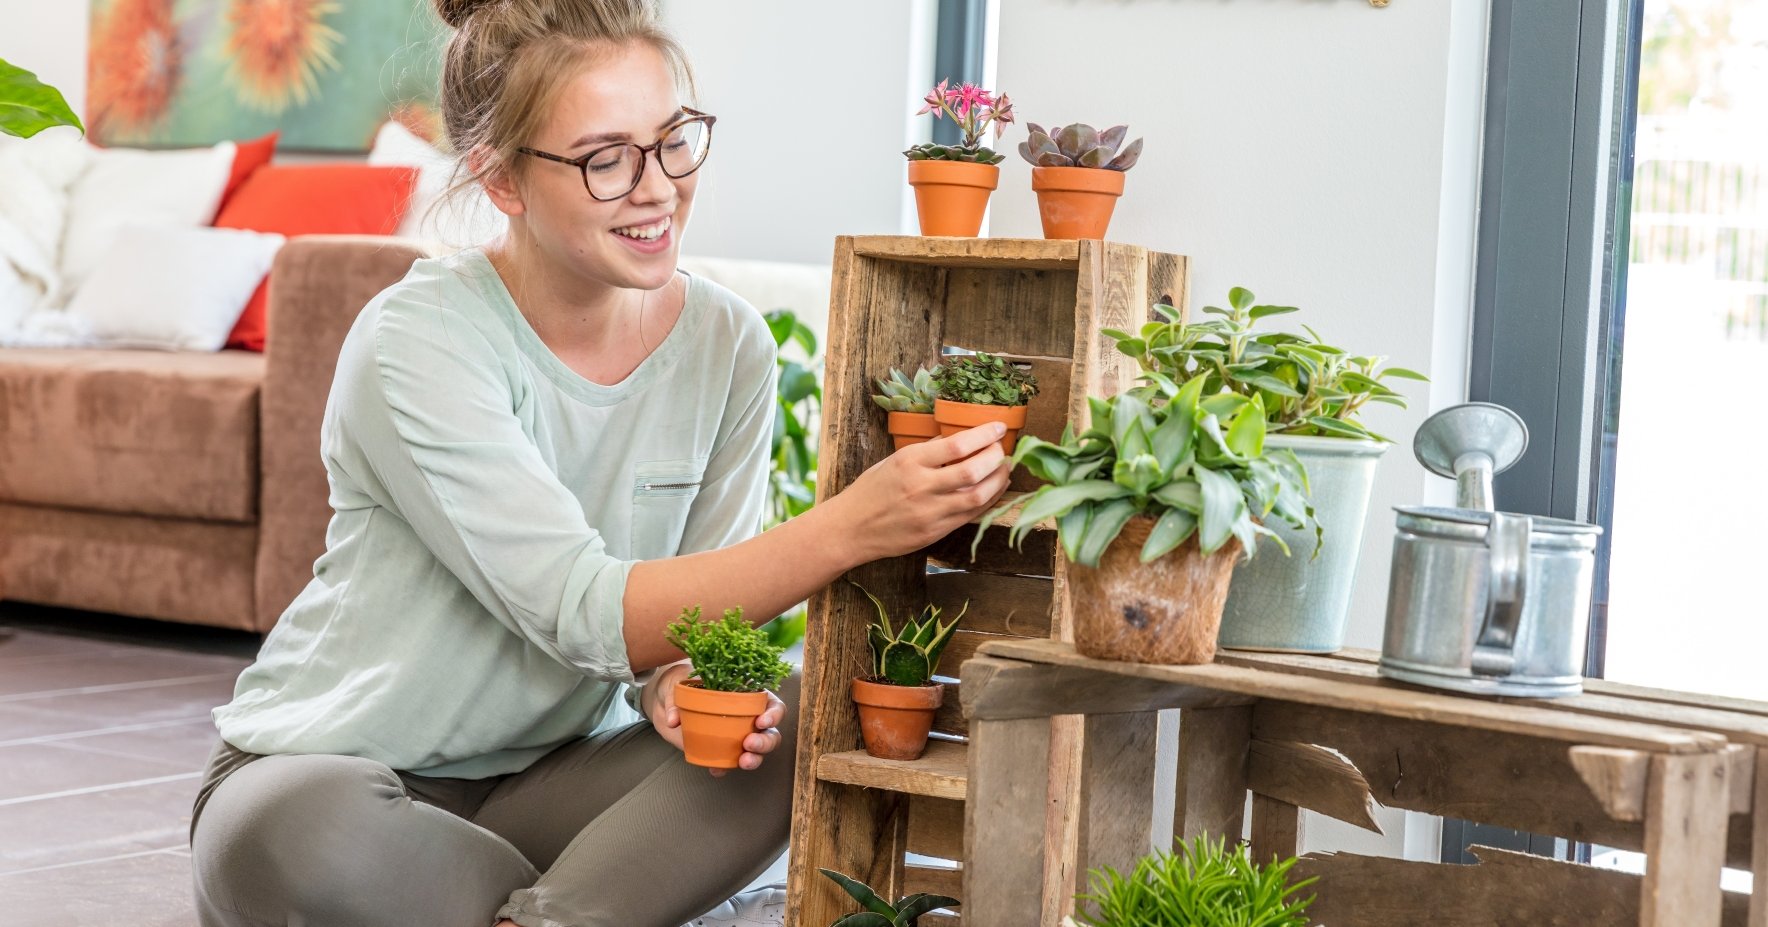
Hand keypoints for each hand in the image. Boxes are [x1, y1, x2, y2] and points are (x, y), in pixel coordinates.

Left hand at [644, 662, 786, 776]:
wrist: (666, 700)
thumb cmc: (682, 682)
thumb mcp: (679, 683)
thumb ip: (677, 700)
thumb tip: (674, 721)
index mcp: (747, 693)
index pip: (772, 704)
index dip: (773, 714)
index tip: (761, 722)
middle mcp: (747, 716)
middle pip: (770, 732)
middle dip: (765, 742)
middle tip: (749, 744)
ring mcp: (736, 735)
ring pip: (757, 750)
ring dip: (754, 758)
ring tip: (743, 761)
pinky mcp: (722, 749)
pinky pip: (730, 762)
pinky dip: (725, 767)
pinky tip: (717, 769)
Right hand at [827, 423, 1012, 562]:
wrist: (851, 528)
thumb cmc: (871, 491)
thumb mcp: (894, 461)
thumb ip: (927, 452)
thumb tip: (960, 440)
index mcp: (910, 461)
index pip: (957, 444)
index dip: (984, 434)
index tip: (998, 427)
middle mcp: (921, 486)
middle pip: (973, 469)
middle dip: (996, 456)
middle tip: (1003, 449)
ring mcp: (930, 512)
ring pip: (978, 495)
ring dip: (998, 480)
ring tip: (1005, 468)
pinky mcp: (935, 531)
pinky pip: (970, 515)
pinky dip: (988, 500)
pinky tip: (994, 489)